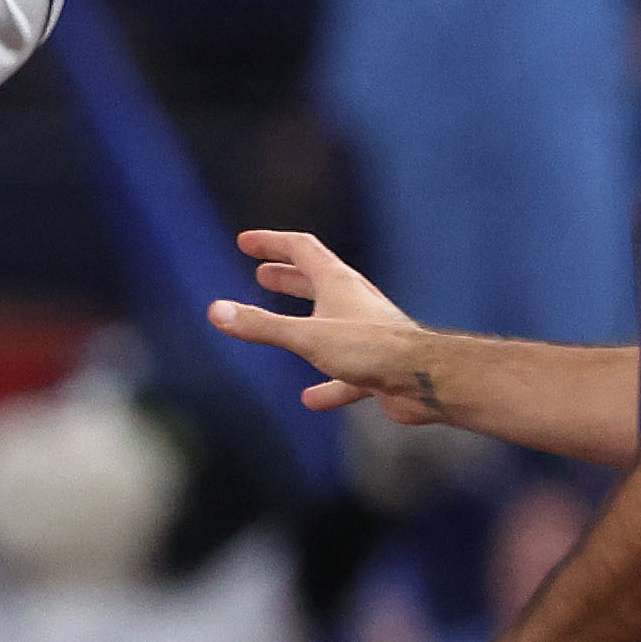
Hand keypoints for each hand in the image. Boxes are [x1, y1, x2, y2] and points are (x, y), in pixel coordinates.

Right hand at [207, 226, 443, 418]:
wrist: (424, 379)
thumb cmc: (370, 349)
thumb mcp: (306, 337)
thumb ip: (261, 326)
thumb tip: (217, 311)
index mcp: (338, 283)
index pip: (301, 249)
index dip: (271, 242)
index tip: (246, 242)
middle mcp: (354, 302)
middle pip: (315, 281)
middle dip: (287, 276)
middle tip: (262, 273)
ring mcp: (366, 334)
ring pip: (329, 323)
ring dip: (302, 321)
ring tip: (279, 328)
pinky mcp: (374, 366)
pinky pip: (343, 372)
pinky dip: (325, 382)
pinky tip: (310, 399)